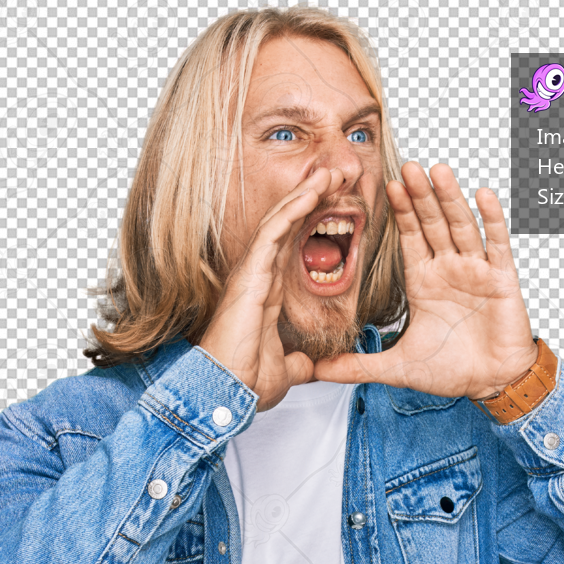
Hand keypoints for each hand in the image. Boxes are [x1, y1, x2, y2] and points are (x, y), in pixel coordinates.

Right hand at [199, 166, 345, 411]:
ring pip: (279, 222)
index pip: (290, 247)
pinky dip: (292, 210)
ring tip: (327, 173)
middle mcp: (258, 278)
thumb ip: (299, 363)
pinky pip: (272, 233)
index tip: (332, 205)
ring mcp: (252, 273)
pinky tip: (311, 193)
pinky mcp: (250, 274)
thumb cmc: (247, 381)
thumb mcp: (287, 371)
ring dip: (304, 195)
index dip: (309, 224)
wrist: (230, 391)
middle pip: (286, 226)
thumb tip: (310, 367)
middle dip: (309, 198)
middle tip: (333, 175)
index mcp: (267, 294)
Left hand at [314, 162, 537, 398]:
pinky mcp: (502, 280)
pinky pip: (497, 245)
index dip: (400, 212)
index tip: (387, 185)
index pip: (410, 238)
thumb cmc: (451, 371)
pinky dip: (491, 221)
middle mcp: (450, 270)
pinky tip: (482, 195)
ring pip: (461, 227)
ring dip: (450, 199)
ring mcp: (477, 271)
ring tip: (436, 171)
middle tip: (406, 166)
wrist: (491, 385)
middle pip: (433, 224)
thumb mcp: (396, 367)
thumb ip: (357, 365)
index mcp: (425, 282)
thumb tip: (318, 371)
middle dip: (419, 196)